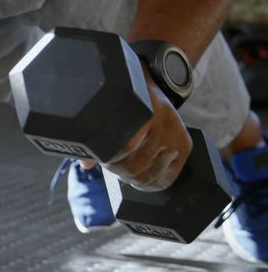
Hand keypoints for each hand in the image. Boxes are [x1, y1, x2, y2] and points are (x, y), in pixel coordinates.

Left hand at [93, 64, 191, 190]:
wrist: (153, 87)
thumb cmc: (127, 101)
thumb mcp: (112, 110)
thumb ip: (96, 137)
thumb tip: (85, 165)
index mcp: (143, 111)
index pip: (126, 148)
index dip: (111, 161)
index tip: (103, 161)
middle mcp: (163, 123)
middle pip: (138, 165)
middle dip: (121, 172)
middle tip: (113, 169)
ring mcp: (176, 135)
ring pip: (151, 173)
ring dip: (134, 179)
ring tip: (125, 174)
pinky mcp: (185, 145)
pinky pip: (169, 176)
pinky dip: (153, 184)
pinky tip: (141, 182)